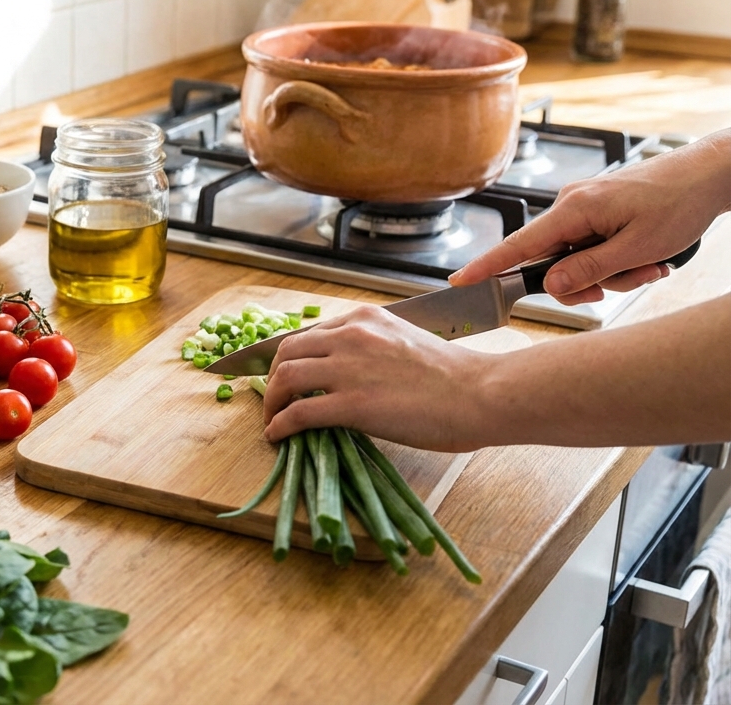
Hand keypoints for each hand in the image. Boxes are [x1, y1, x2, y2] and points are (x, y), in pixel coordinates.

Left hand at [260, 305, 497, 451]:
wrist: (482, 393)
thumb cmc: (456, 377)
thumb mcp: (405, 343)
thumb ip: (372, 349)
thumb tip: (346, 374)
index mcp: (364, 318)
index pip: (309, 333)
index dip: (288, 357)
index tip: (283, 375)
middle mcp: (350, 335)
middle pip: (287, 351)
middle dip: (272, 377)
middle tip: (274, 399)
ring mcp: (349, 367)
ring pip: (284, 378)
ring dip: (271, 402)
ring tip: (273, 420)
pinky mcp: (352, 403)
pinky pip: (298, 412)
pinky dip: (280, 424)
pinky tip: (278, 436)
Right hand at [449, 131, 730, 304]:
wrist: (710, 174)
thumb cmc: (680, 203)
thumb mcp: (638, 247)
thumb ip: (590, 269)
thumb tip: (549, 285)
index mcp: (574, 209)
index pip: (518, 245)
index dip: (487, 266)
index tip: (460, 281)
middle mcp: (571, 206)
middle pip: (552, 263)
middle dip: (586, 283)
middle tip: (621, 285)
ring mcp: (584, 208)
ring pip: (577, 260)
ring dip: (612, 273)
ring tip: (650, 266)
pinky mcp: (598, 212)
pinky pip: (592, 248)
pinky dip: (617, 260)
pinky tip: (648, 257)